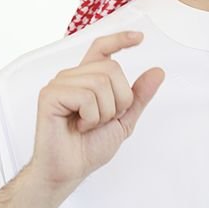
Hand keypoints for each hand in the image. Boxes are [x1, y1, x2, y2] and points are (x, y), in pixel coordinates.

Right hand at [0, 31, 163, 207]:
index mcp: (86, 79)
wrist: (70, 170)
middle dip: (119, 100)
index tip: (140, 38)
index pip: (102, 48)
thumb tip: (158, 71)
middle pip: (113, 69)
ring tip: (88, 125)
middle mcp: (72, 76)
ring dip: (104, 112)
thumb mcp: (123, 120)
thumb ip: (138, 96)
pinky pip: (86, 96)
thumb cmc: (89, 148)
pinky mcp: (50, 95)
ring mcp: (59, 83)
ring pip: (101, 82)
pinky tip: (78, 127)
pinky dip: (90, 117)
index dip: (120, 39)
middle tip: (102, 121)